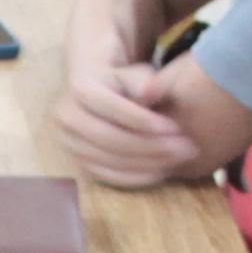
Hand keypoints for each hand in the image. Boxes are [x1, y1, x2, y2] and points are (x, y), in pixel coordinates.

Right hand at [48, 56, 212, 189]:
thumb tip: (156, 88)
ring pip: (108, 161)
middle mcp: (67, 118)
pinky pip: (107, 177)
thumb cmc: (122, 82)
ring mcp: (70, 144)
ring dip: (147, 164)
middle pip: (109, 138)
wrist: (97, 95)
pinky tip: (161, 172)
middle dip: (150, 146)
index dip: (143, 119)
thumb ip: (145, 81)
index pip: (111, 107)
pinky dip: (135, 178)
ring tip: (179, 160)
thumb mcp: (134, 74)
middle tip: (184, 148)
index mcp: (80, 89)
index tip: (176, 127)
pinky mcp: (78, 164)